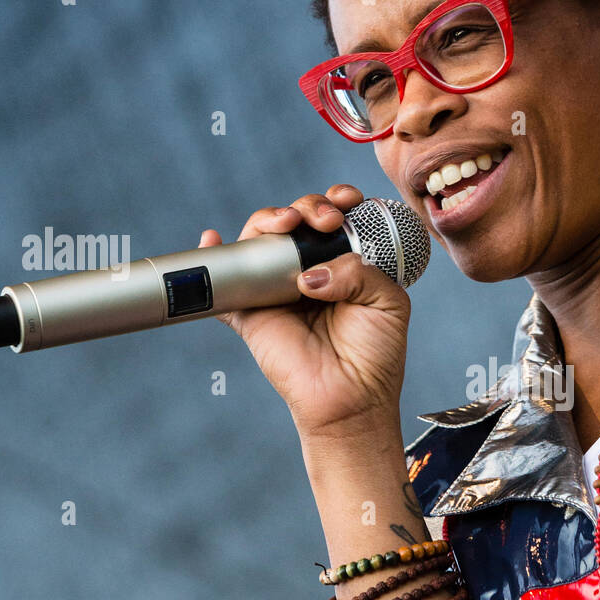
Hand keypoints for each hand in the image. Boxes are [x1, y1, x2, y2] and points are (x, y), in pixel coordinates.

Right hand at [199, 184, 410, 440]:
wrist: (352, 399)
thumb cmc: (375, 354)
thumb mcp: (387, 301)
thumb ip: (358, 271)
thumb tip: (309, 272)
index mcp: (345, 264)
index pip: (335, 217)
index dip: (338, 200)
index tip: (348, 201)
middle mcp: (310, 270)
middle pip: (297, 218)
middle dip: (310, 206)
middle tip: (326, 221)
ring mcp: (278, 288)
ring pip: (262, 237)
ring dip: (271, 217)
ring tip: (287, 223)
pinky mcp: (251, 311)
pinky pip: (224, 282)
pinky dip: (213, 256)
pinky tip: (212, 238)